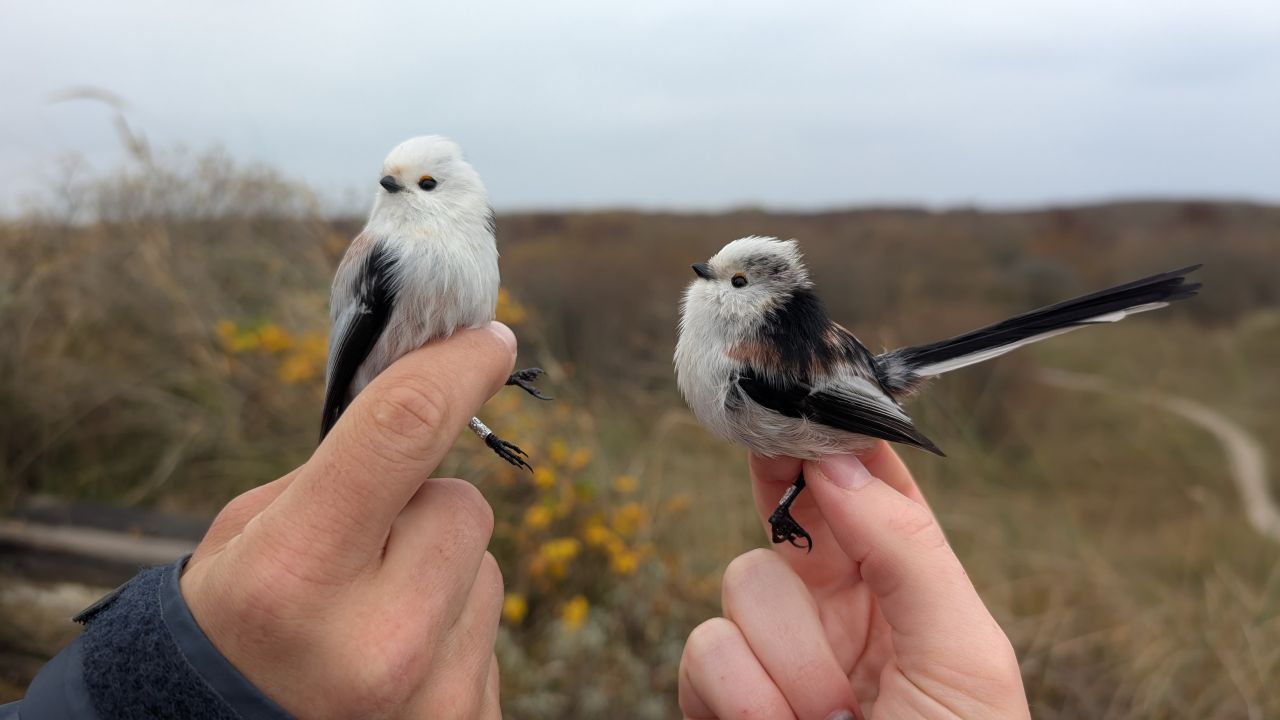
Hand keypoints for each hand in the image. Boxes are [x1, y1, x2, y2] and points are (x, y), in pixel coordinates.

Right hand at [180, 323, 516, 719]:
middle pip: (463, 504)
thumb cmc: (236, 621)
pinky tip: (398, 660)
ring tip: (369, 617)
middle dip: (422, 508)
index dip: (453, 370)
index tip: (488, 339)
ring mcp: (433, 697)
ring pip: (485, 567)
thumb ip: (343, 470)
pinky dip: (452, 626)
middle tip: (360, 553)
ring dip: (440, 573)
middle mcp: (375, 643)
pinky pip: (491, 626)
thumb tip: (442, 393)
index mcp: (293, 576)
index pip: (402, 432)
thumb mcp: (251, 533)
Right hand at [679, 443, 1029, 719]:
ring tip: (834, 718)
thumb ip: (906, 548)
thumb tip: (842, 460)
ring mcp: (773, 652)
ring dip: (790, 661)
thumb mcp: (965, 654)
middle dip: (808, 574)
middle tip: (838, 603)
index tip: (799, 386)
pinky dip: (743, 695)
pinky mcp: (723, 697)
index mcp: (902, 581)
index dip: (829, 434)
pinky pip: (703, 648)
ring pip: (738, 585)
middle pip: (782, 522)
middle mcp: (831, 605)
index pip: (857, 481)